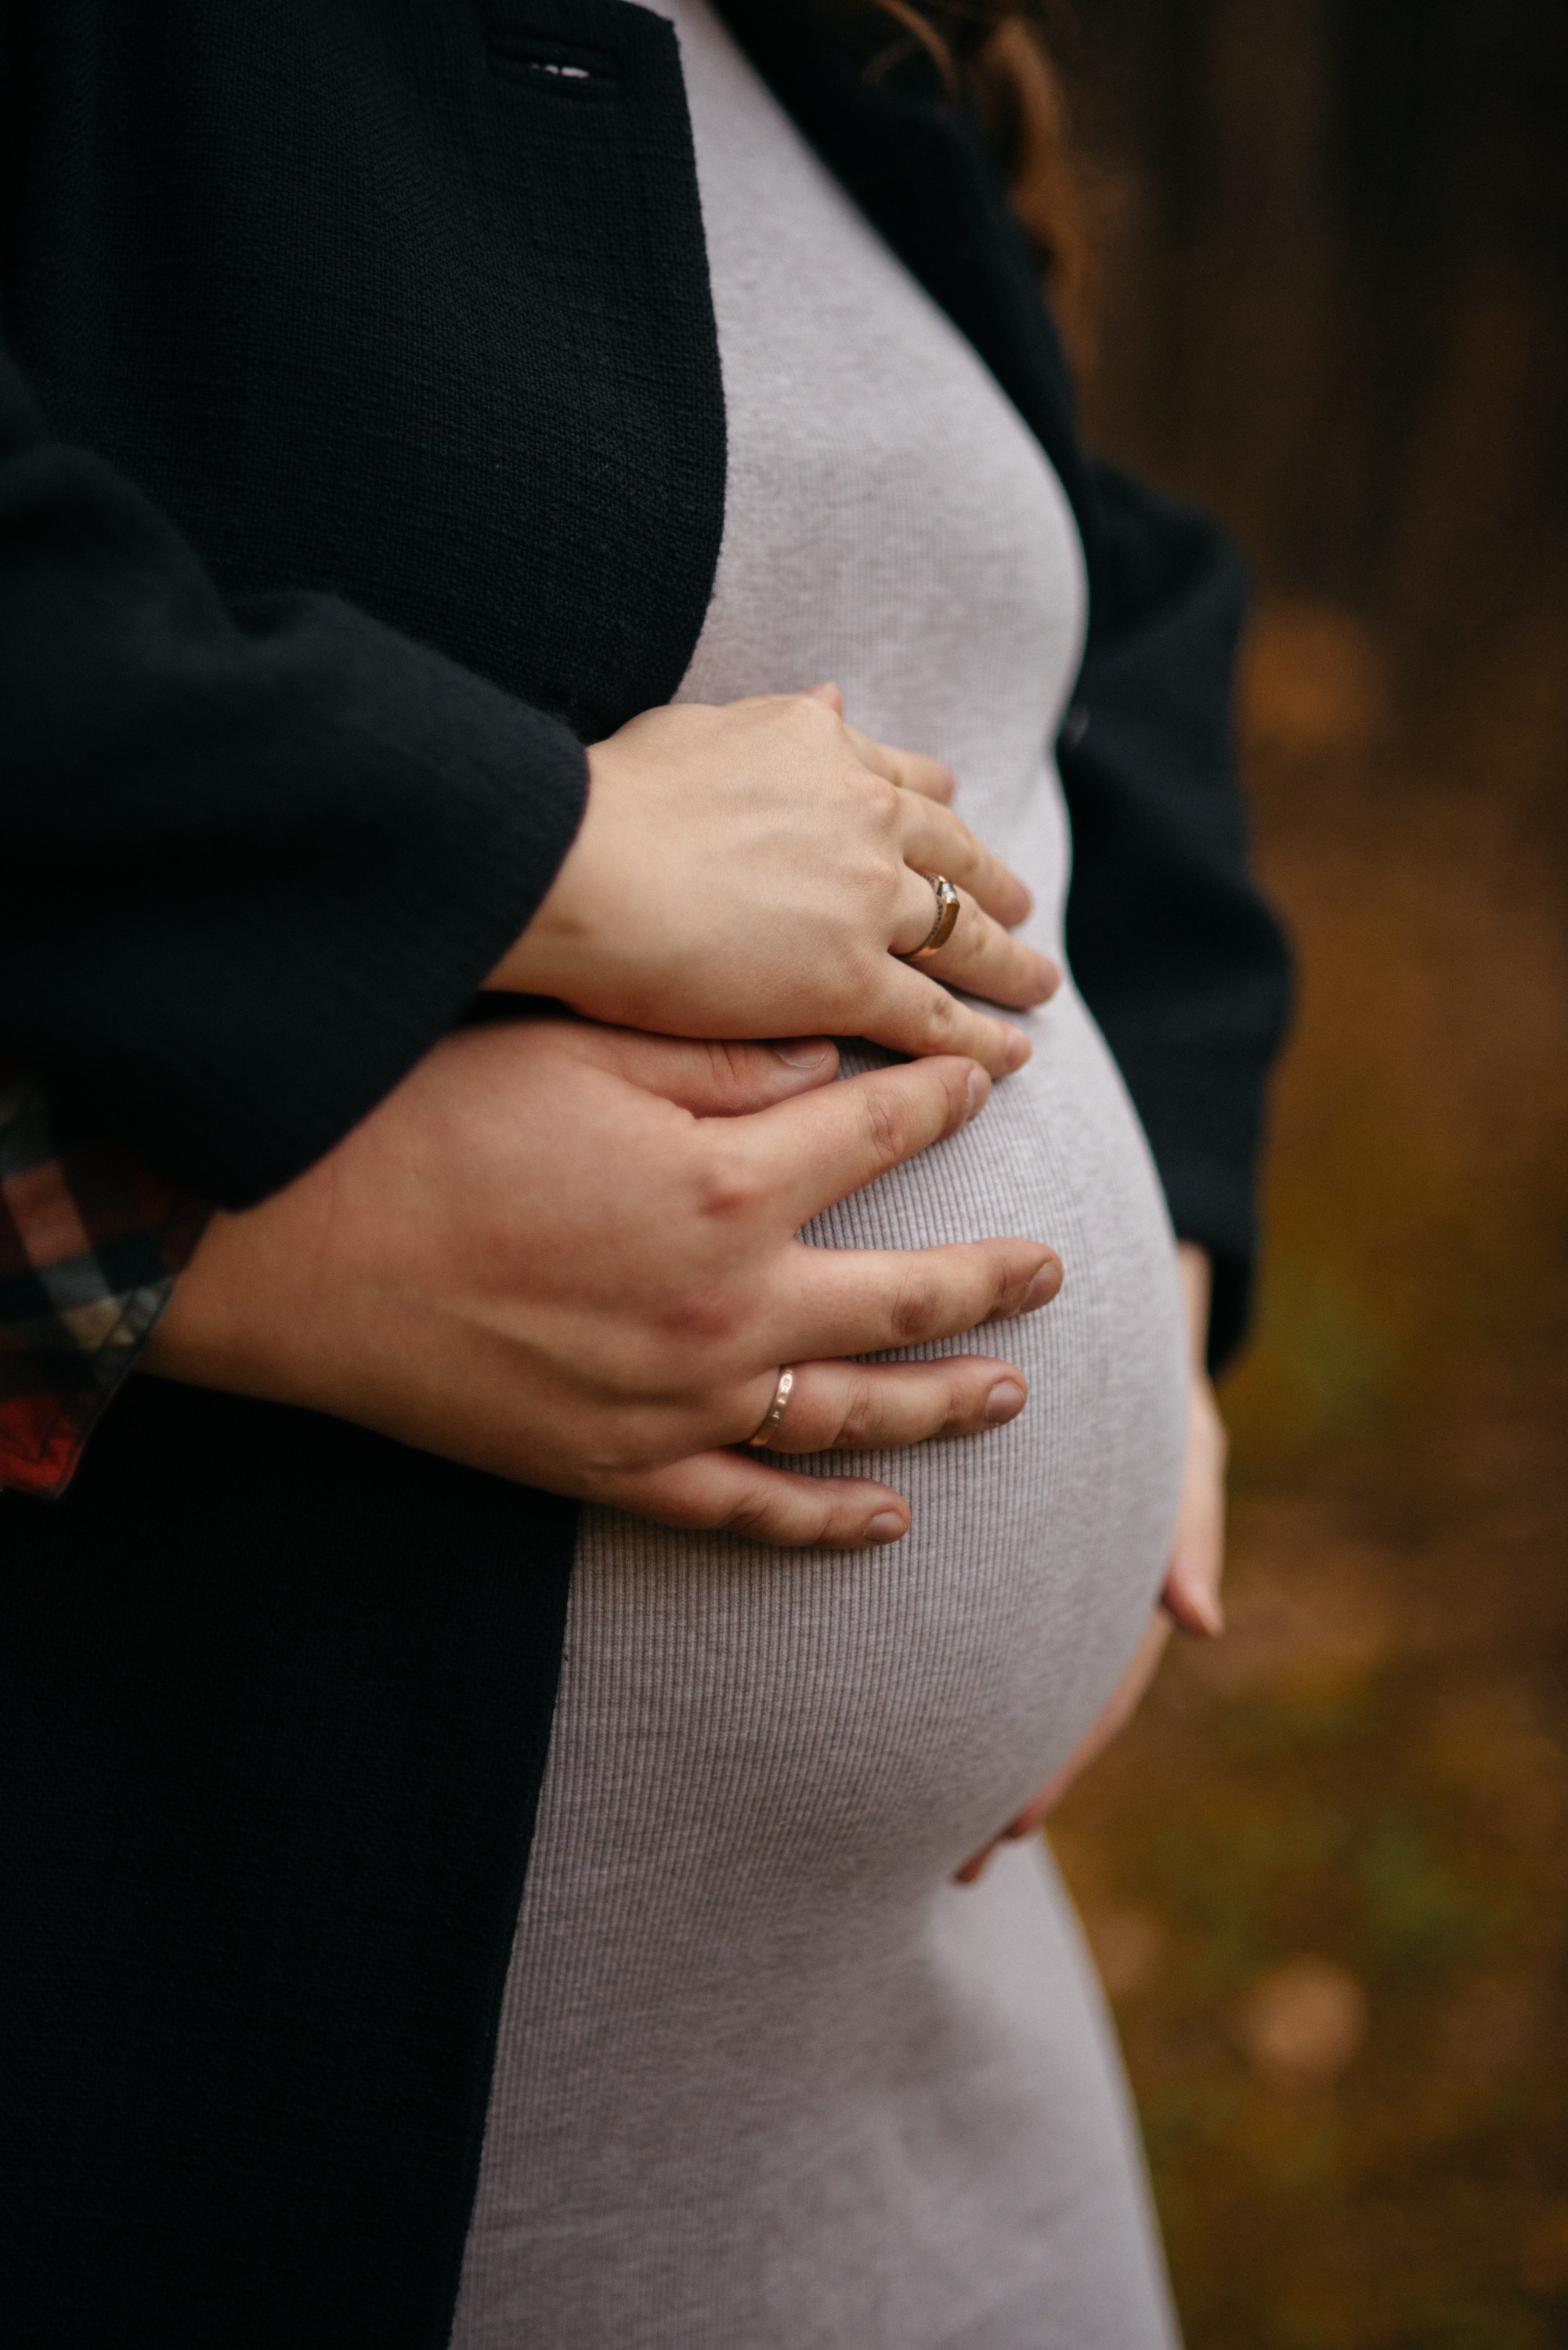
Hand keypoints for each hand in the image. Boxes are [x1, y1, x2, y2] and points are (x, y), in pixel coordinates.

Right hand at [144, 1018, 1062, 1546]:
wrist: (293, 1252)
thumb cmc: (430, 1123)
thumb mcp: (585, 1048)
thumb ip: (727, 1054)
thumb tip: (837, 1052)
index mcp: (732, 1184)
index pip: (882, 1133)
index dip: (945, 1100)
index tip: (987, 1084)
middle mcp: (732, 1309)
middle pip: (907, 1299)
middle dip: (994, 1281)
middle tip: (1056, 1270)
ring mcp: (681, 1406)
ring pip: (855, 1418)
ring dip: (947, 1405)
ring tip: (1013, 1394)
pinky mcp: (618, 1471)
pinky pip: (751, 1511)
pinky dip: (827, 1522)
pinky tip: (887, 1523)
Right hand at [491, 686, 1057, 1078]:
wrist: (578, 862)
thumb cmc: (605, 798)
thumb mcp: (699, 725)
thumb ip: (774, 722)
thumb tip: (831, 696)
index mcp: (822, 749)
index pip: (902, 778)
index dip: (934, 803)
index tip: (952, 812)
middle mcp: (863, 816)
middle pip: (952, 857)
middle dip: (992, 883)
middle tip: (1021, 904)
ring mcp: (866, 900)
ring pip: (962, 936)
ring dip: (1009, 963)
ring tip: (1037, 984)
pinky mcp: (850, 979)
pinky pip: (934, 1016)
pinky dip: (981, 1040)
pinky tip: (1012, 1056)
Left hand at [954, 1242, 1226, 1879]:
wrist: (1104, 1307)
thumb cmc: (1148, 1370)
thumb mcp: (1184, 1437)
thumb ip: (1189, 1522)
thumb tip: (1200, 1622)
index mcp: (1119, 1577)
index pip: (1096, 1686)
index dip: (1059, 1755)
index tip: (1013, 1823)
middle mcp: (1069, 1586)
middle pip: (1038, 1697)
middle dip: (1003, 1775)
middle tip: (954, 1858)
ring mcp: (1027, 1571)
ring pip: (1001, 1665)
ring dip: (969, 1733)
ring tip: (918, 1818)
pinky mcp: (978, 1544)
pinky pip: (967, 1614)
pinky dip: (942, 1661)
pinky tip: (891, 1702)